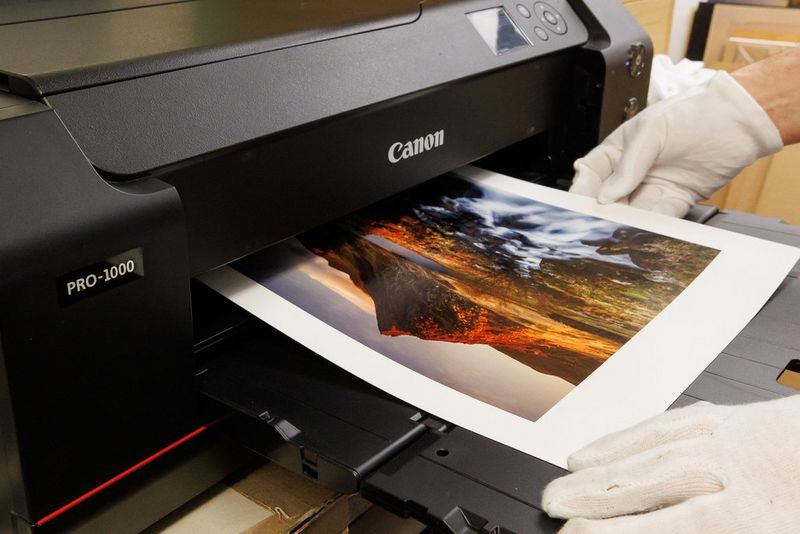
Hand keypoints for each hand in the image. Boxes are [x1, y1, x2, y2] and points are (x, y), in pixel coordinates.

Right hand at [542, 395, 799, 532]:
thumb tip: (664, 531)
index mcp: (755, 517)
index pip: (666, 525)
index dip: (612, 530)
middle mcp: (735, 469)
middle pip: (647, 481)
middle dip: (592, 495)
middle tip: (552, 505)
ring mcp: (729, 436)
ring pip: (650, 447)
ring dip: (601, 462)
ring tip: (566, 476)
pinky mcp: (730, 416)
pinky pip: (668, 422)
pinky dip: (630, 433)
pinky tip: (609, 442)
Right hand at [569, 71, 782, 216]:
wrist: (740, 121)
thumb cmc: (696, 112)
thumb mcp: (652, 131)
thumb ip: (628, 165)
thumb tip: (606, 195)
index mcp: (621, 148)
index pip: (592, 172)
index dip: (583, 189)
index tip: (579, 205)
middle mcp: (635, 170)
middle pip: (610, 198)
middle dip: (603, 212)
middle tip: (598, 224)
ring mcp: (655, 186)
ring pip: (633, 211)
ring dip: (627, 222)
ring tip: (622, 231)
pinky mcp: (676, 200)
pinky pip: (659, 218)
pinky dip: (652, 227)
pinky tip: (646, 230)